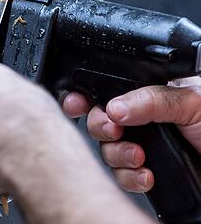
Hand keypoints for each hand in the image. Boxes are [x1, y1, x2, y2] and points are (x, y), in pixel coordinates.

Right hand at [62, 77, 200, 191]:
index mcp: (149, 94)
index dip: (87, 95)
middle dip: (102, 127)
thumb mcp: (191, 102)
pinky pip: (123, 176)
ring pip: (108, 150)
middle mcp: (143, 120)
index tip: (77, 103)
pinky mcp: (148, 172)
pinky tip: (147, 176)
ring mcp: (145, 147)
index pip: (108, 89)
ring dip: (118, 155)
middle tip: (115, 130)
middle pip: (100, 120)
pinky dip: (131, 178)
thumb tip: (113, 105)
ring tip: (139, 158)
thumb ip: (151, 99)